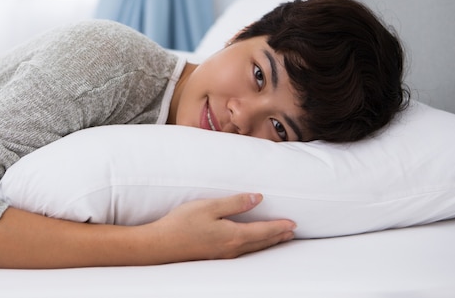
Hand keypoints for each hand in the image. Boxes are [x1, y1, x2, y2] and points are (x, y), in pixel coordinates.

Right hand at [147, 193, 295, 261]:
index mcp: (233, 235)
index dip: (279, 227)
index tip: (293, 223)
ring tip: (278, 238)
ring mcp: (223, 254)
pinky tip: (251, 244)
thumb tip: (258, 198)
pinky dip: (255, 246)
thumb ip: (235, 203)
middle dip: (278, 236)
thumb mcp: (209, 207)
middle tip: (291, 232)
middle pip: (261, 243)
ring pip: (253, 249)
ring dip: (268, 242)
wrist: (161, 244)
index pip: (264, 231)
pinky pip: (243, 251)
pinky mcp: (215, 255)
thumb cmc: (182, 223)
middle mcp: (232, 248)